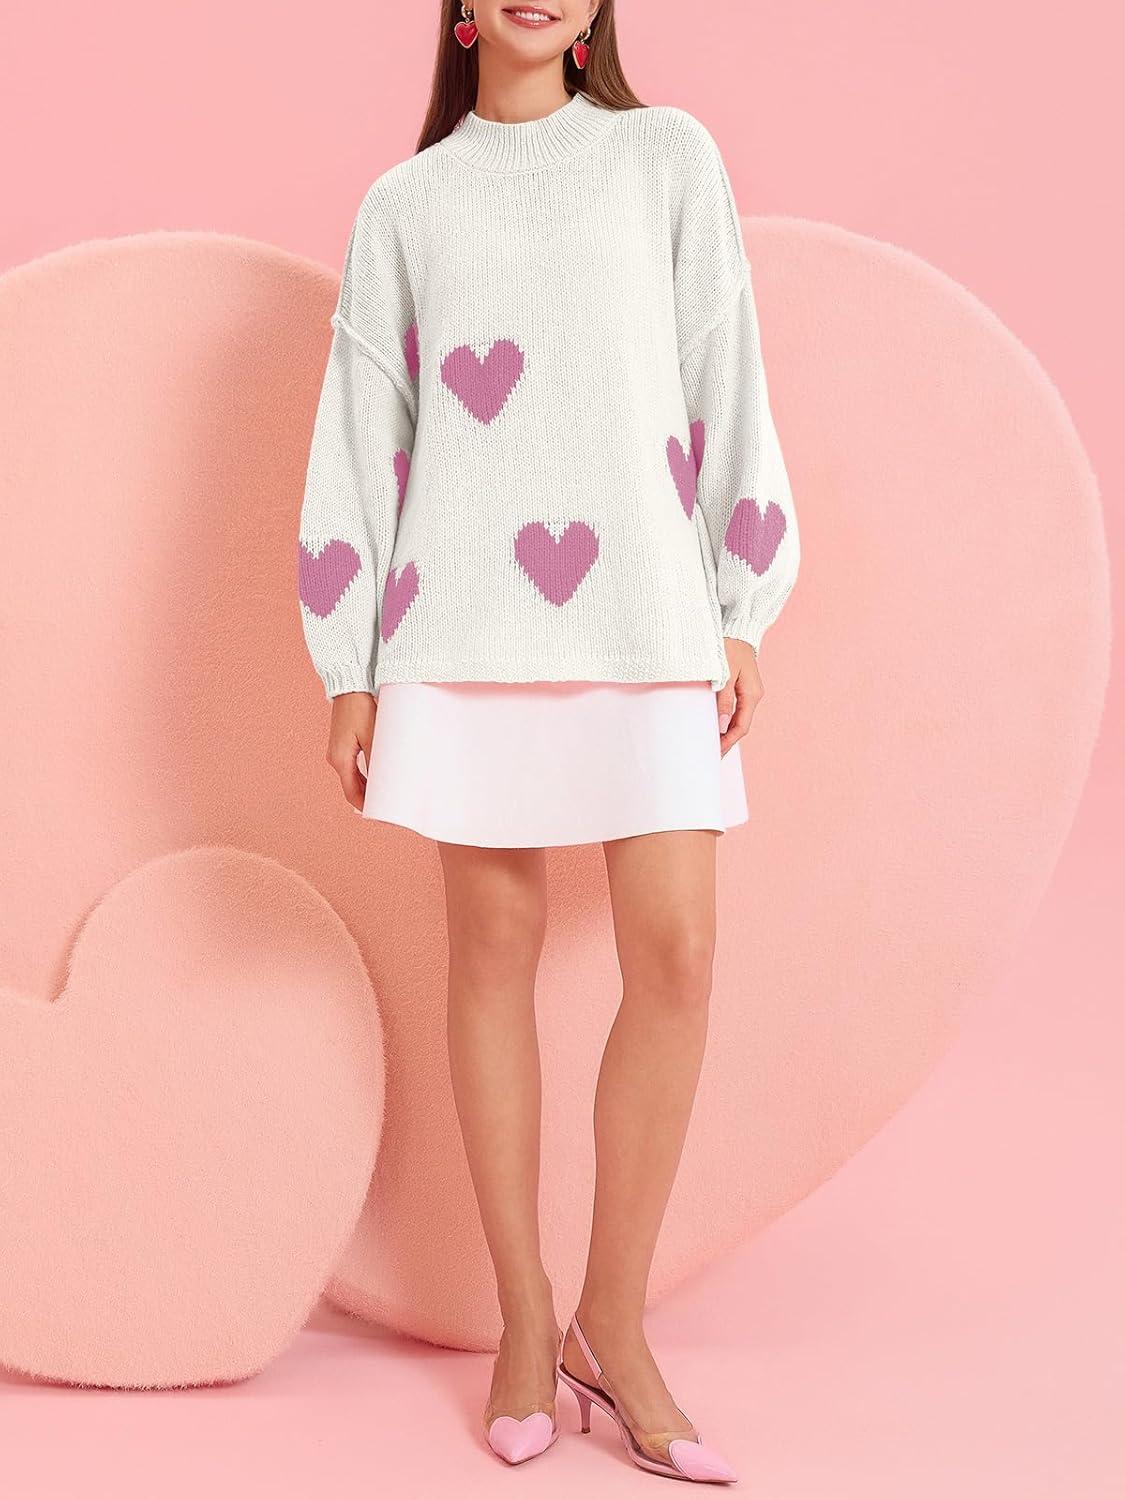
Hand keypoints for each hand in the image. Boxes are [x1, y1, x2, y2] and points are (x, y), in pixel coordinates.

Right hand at [326, 691, 375, 810]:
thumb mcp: (372, 736)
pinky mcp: (342, 744)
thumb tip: (385, 782)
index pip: (352, 793)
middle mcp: (335, 758)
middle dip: (368, 798)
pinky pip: (352, 767)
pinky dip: (364, 775)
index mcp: (340, 760)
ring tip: (385, 793)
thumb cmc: (360, 709)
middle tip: (386, 806)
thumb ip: (377, 761)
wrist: (349, 687)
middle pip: (351, 787)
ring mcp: (337, 752)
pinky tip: (377, 776)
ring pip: (352, 777)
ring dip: (367, 786)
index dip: (365, 806)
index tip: (380, 814)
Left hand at [716, 639, 762, 755]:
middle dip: (727, 741)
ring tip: (712, 744)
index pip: (741, 727)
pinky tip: (717, 726)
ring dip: (726, 732)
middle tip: (712, 754)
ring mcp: (749, 692)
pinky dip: (727, 720)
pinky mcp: (743, 688)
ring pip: (738, 719)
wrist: (738, 630)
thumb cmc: (730, 648)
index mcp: (752, 694)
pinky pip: (736, 710)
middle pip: (741, 726)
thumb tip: (721, 725)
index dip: (728, 741)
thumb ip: (723, 700)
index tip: (715, 752)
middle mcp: (754, 696)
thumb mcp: (725, 673)